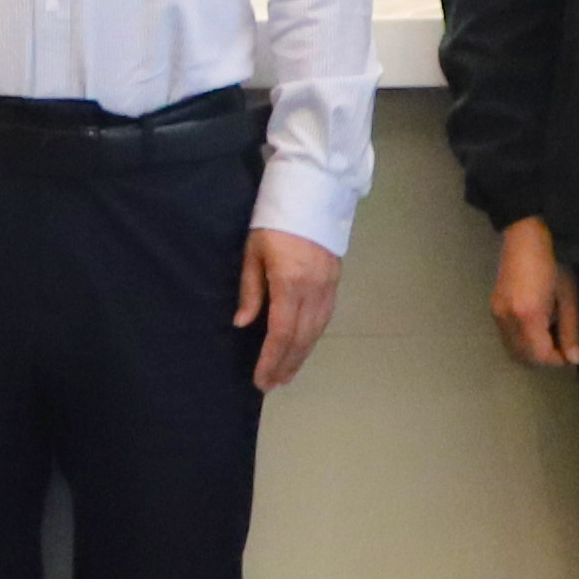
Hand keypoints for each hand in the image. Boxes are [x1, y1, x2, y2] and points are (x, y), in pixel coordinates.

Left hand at [236, 230, 344, 393]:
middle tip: (272, 385)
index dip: (270, 360)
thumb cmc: (274, 221)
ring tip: (287, 374)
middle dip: (286, 365)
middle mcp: (313, 291)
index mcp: (289, 284)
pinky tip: (303, 347)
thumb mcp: (253, 252)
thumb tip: (243, 324)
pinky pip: (325, 319)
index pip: (281, 333)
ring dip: (301, 356)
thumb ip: (250, 291)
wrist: (313, 193)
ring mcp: (328, 287)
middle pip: (300, 339)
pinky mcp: (335, 282)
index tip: (260, 379)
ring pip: (316, 332)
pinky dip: (313, 338)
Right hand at [486, 214, 578, 371]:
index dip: (556, 360)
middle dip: (544, 359)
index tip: (571, 354)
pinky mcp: (494, 308)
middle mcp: (507, 318)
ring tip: (550, 339)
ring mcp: (496, 314)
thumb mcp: (568, 295)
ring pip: (512, 350)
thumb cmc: (554, 261)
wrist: (525, 235)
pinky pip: (507, 338)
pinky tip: (536, 329)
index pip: (539, 355)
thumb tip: (574, 358)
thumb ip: (570, 329)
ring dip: (532, 353)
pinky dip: (522, 342)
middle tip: (562, 349)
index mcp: (528, 314)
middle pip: (522, 357)